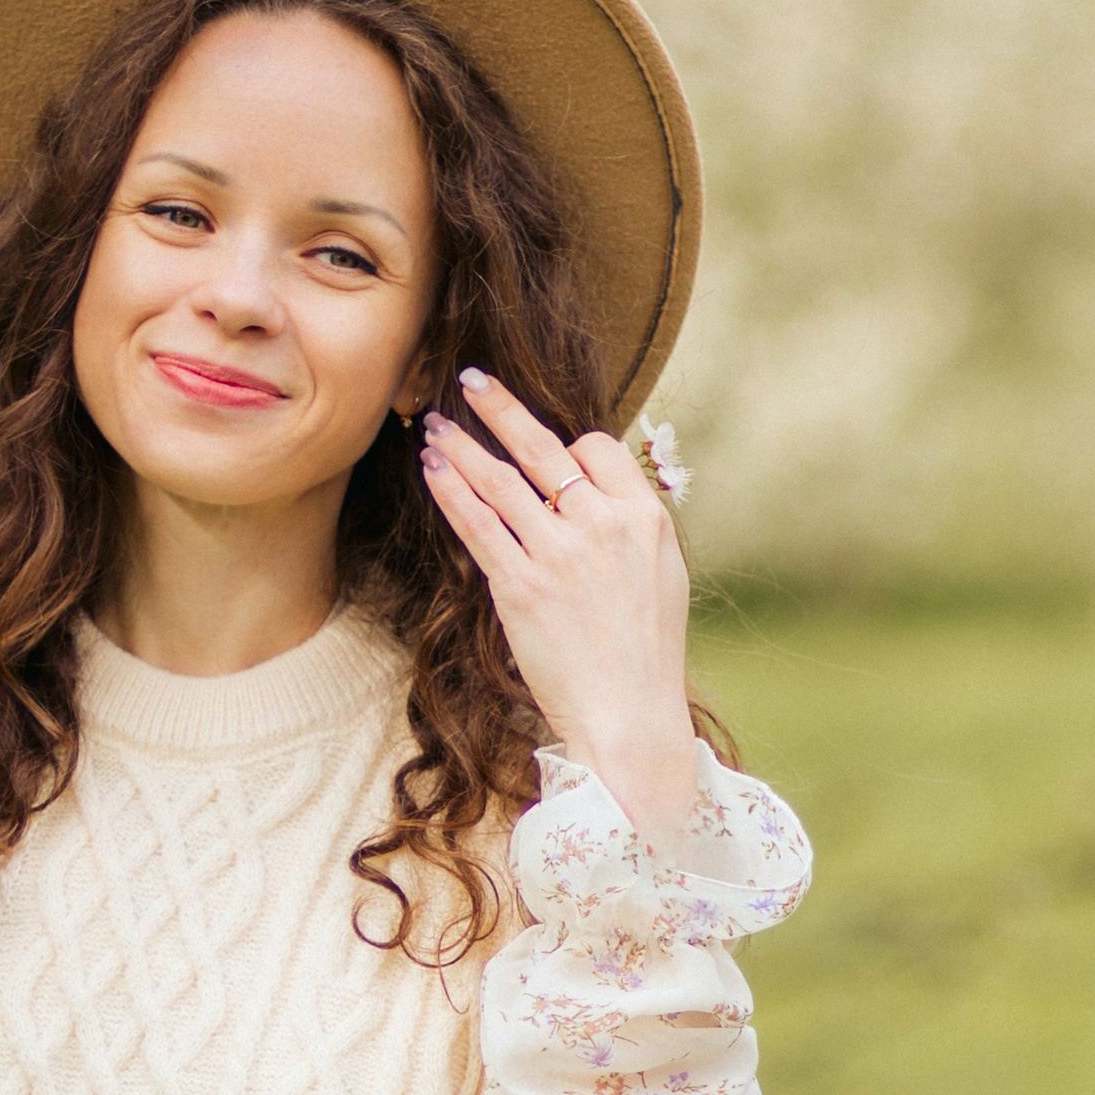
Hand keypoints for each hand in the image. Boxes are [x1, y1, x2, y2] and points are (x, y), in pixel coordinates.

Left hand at [420, 368, 699, 850]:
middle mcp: (602, 526)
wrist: (629, 715)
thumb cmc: (644, 652)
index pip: (596, 449)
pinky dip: (451, 490)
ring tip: (436, 423)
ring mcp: (559, 554)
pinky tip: (433, 468)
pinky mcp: (520, 586)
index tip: (541, 446)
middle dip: (501, 406)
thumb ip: (630, 525)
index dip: (565, 442)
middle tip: (471, 378)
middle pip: (543, 447)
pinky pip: (477, 523)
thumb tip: (596, 488)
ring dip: (462, 445)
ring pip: (500, 481)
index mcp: (645, 518)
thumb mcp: (661, 575)